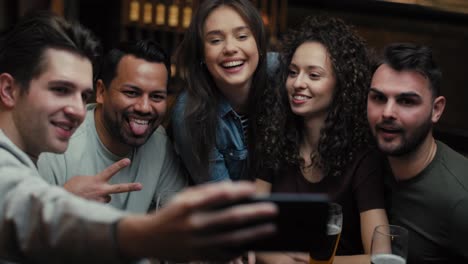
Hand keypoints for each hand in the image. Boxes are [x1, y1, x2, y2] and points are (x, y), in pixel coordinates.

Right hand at [63, 158, 141, 202]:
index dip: (119, 165)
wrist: (63, 202)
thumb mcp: (81, 179)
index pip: (110, 171)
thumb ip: (92, 179)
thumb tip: (97, 185)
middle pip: (119, 188)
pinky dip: (96, 203)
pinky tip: (87, 202)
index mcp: (97, 180)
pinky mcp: (98, 209)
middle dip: (131, 187)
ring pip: (107, 198)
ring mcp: (100, 201)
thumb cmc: (71, 189)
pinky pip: (101, 205)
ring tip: (90, 197)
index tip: (128, 160)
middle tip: (140, 186)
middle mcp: (101, 191)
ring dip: (101, 197)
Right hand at [119, 181, 277, 261]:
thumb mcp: (185, 196)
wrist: (149, 238)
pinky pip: (225, 254)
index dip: (238, 191)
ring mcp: (197, 243)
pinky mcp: (199, 256)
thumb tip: (234, 188)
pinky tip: (253, 242)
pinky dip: (241, 249)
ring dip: (254, 234)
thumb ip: (208, 191)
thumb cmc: (172, 212)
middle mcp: (193, 224)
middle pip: (230, 219)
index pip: (219, 196)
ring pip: (232, 239)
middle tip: (273, 209)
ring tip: (271, 228)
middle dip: (254, 214)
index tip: (255, 188)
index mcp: (188, 205)